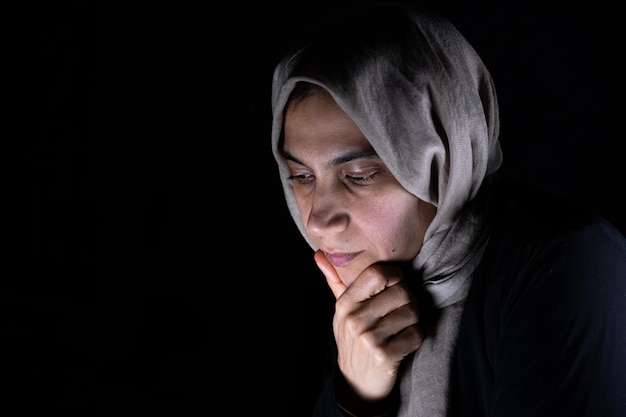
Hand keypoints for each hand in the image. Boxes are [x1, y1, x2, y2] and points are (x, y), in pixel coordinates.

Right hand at [314, 250, 422, 402]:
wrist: (356, 385)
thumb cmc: (353, 341)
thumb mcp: (341, 312)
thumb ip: (335, 281)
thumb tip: (319, 254)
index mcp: (345, 303)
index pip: (377, 273)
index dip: (395, 275)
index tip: (396, 285)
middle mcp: (354, 319)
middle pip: (401, 291)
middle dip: (410, 300)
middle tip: (403, 310)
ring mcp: (368, 338)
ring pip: (412, 312)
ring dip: (414, 320)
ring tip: (403, 326)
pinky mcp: (384, 356)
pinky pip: (416, 334)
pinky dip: (417, 337)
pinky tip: (405, 342)